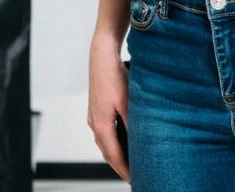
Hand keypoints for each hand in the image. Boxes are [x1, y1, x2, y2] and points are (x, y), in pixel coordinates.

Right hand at [87, 38, 130, 181]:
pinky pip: (104, 132)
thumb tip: (140, 143)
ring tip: (129, 162)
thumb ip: (132, 124)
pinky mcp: (97, 108)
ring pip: (105, 142)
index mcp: (101, 125)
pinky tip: (122, 140)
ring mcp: (94, 115)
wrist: (102, 55)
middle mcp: (94, 123)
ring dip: (115, 154)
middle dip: (119, 166)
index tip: (135, 179)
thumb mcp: (127, 103)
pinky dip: (112, 142)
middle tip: (133, 176)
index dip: (124, 170)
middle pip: (107, 152)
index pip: (113, 156)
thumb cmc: (113, 76)